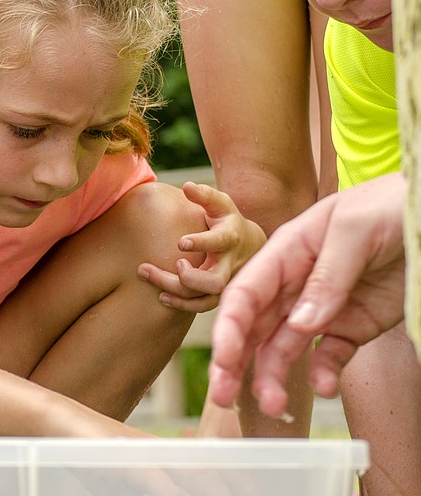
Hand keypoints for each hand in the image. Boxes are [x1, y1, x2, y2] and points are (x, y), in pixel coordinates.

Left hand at [138, 182, 265, 312]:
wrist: (251, 246)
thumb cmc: (227, 221)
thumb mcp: (221, 204)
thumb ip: (204, 195)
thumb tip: (186, 185)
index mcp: (230, 238)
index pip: (219, 242)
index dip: (201, 243)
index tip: (180, 242)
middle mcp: (229, 264)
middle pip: (213, 281)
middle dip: (189, 278)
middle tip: (173, 264)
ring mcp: (225, 283)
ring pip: (204, 297)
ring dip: (176, 291)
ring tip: (147, 274)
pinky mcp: (218, 295)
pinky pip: (201, 307)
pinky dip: (181, 305)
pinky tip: (161, 295)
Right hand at [209, 172, 405, 417]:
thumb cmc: (389, 205)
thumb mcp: (355, 228)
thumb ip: (328, 274)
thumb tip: (301, 324)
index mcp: (285, 253)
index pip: (244, 294)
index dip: (228, 328)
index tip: (223, 360)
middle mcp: (294, 284)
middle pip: (253, 327)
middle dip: (234, 362)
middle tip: (224, 396)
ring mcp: (322, 308)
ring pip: (283, 348)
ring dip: (272, 377)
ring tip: (275, 407)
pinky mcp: (351, 326)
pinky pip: (329, 356)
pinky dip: (323, 373)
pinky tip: (324, 386)